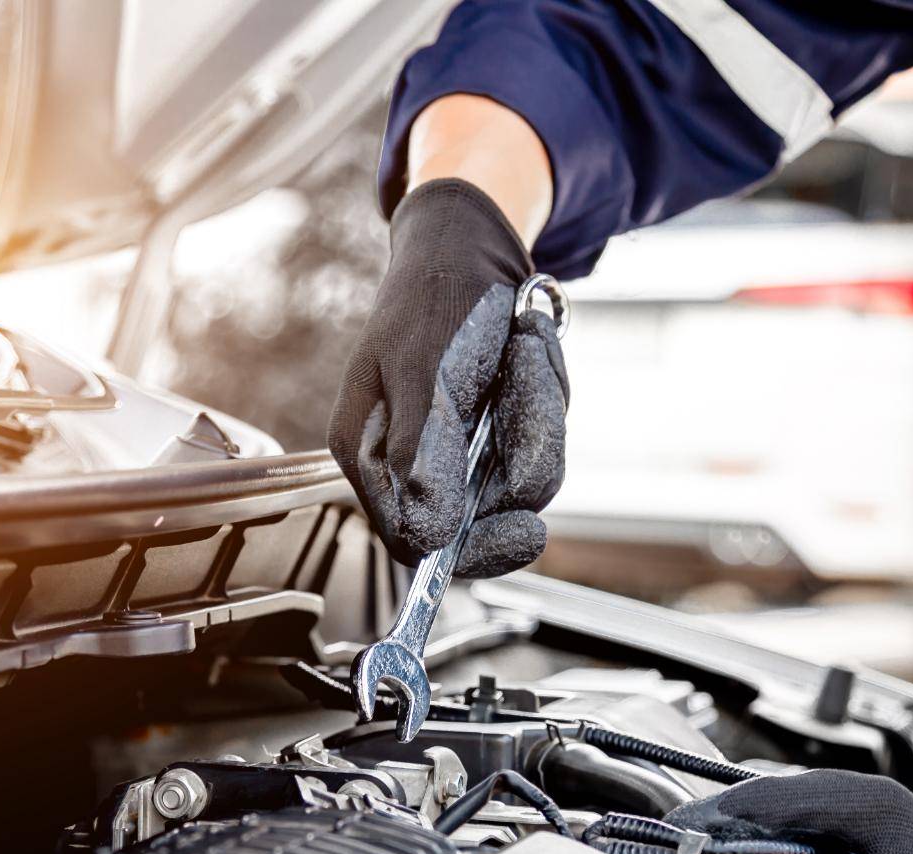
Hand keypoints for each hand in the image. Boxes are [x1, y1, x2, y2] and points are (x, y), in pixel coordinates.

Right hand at [329, 178, 567, 577]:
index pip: (414, 538)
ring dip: (536, 415)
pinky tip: (526, 350)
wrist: (467, 248)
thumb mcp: (420, 367)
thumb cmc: (433, 296)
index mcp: (370, 454)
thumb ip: (420, 449)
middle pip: (476, 518)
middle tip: (532, 388)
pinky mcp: (486, 435)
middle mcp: (407, 463)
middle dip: (520, 462)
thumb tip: (423, 528)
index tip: (526, 526)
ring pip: (515, 480)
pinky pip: (532, 445)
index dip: (470, 546)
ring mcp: (450, 451)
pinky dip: (542, 400)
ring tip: (523, 349)